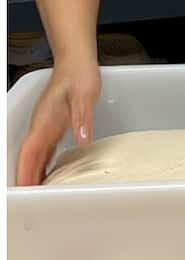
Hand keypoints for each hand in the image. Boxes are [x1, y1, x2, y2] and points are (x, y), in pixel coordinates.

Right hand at [17, 62, 99, 185]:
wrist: (77, 61)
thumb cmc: (79, 76)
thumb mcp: (85, 97)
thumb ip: (82, 119)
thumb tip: (83, 140)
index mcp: (44, 120)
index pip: (30, 151)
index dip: (26, 170)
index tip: (25, 187)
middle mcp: (42, 124)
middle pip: (30, 155)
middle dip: (28, 176)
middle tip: (30, 197)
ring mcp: (47, 123)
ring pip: (37, 152)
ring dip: (36, 171)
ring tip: (39, 191)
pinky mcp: (54, 122)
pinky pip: (46, 147)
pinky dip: (45, 161)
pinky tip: (50, 171)